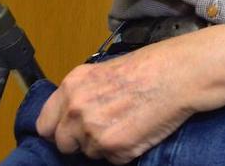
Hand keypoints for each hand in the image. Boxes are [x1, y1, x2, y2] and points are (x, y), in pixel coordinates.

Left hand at [36, 38, 202, 163]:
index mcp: (71, 87)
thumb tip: (72, 116)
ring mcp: (94, 132)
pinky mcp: (115, 148)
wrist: (179, 74)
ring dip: (105, 144)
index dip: (58, 129)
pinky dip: (125, 151)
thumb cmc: (150, 67)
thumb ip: (82, 94)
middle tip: (105, 127)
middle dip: (80, 140)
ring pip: (89, 153)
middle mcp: (76, 110)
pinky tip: (139, 130)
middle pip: (63, 144)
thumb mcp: (104, 70)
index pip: (45, 125)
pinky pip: (113, 159)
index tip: (69, 130)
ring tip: (128, 123)